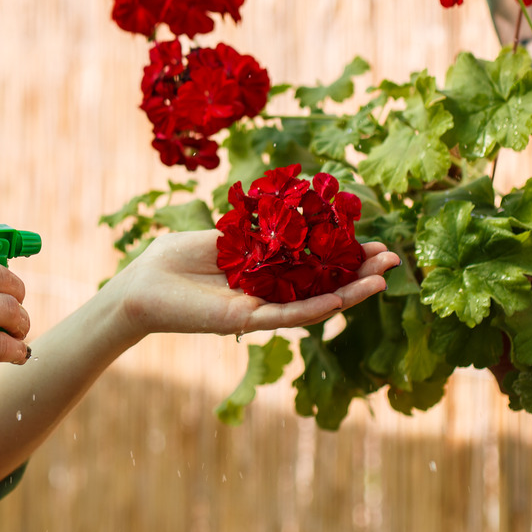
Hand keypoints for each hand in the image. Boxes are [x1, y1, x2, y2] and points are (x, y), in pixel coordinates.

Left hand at [104, 229, 398, 342]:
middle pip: (322, 283)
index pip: (312, 261)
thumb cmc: (171, 257)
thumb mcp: (221, 234)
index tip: (371, 237)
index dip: (342, 251)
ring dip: (350, 292)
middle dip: (357, 271)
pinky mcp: (244, 321)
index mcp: (263, 268)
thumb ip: (256, 229)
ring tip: (383, 279)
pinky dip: (316, 307)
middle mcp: (267, 290)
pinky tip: (343, 297)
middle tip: (392, 258)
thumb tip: (291, 210)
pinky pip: (287, 315)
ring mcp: (259, 308)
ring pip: (314, 302)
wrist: (139, 286)